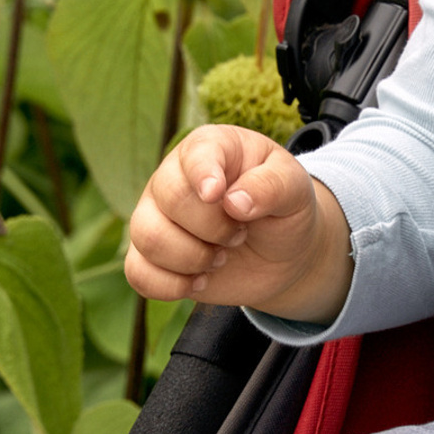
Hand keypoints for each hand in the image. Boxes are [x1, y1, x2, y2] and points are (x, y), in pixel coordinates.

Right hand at [124, 125, 351, 322]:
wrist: (281, 255)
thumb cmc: (284, 210)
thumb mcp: (295, 190)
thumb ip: (272, 186)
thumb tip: (234, 201)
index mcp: (212, 148)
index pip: (194, 154)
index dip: (203, 175)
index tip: (218, 195)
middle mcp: (174, 177)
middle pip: (170, 199)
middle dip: (213, 228)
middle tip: (240, 234)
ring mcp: (156, 215)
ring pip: (148, 236)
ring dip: (193, 258)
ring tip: (221, 257)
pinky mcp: (150, 255)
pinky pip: (138, 272)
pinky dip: (171, 285)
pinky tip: (200, 281)